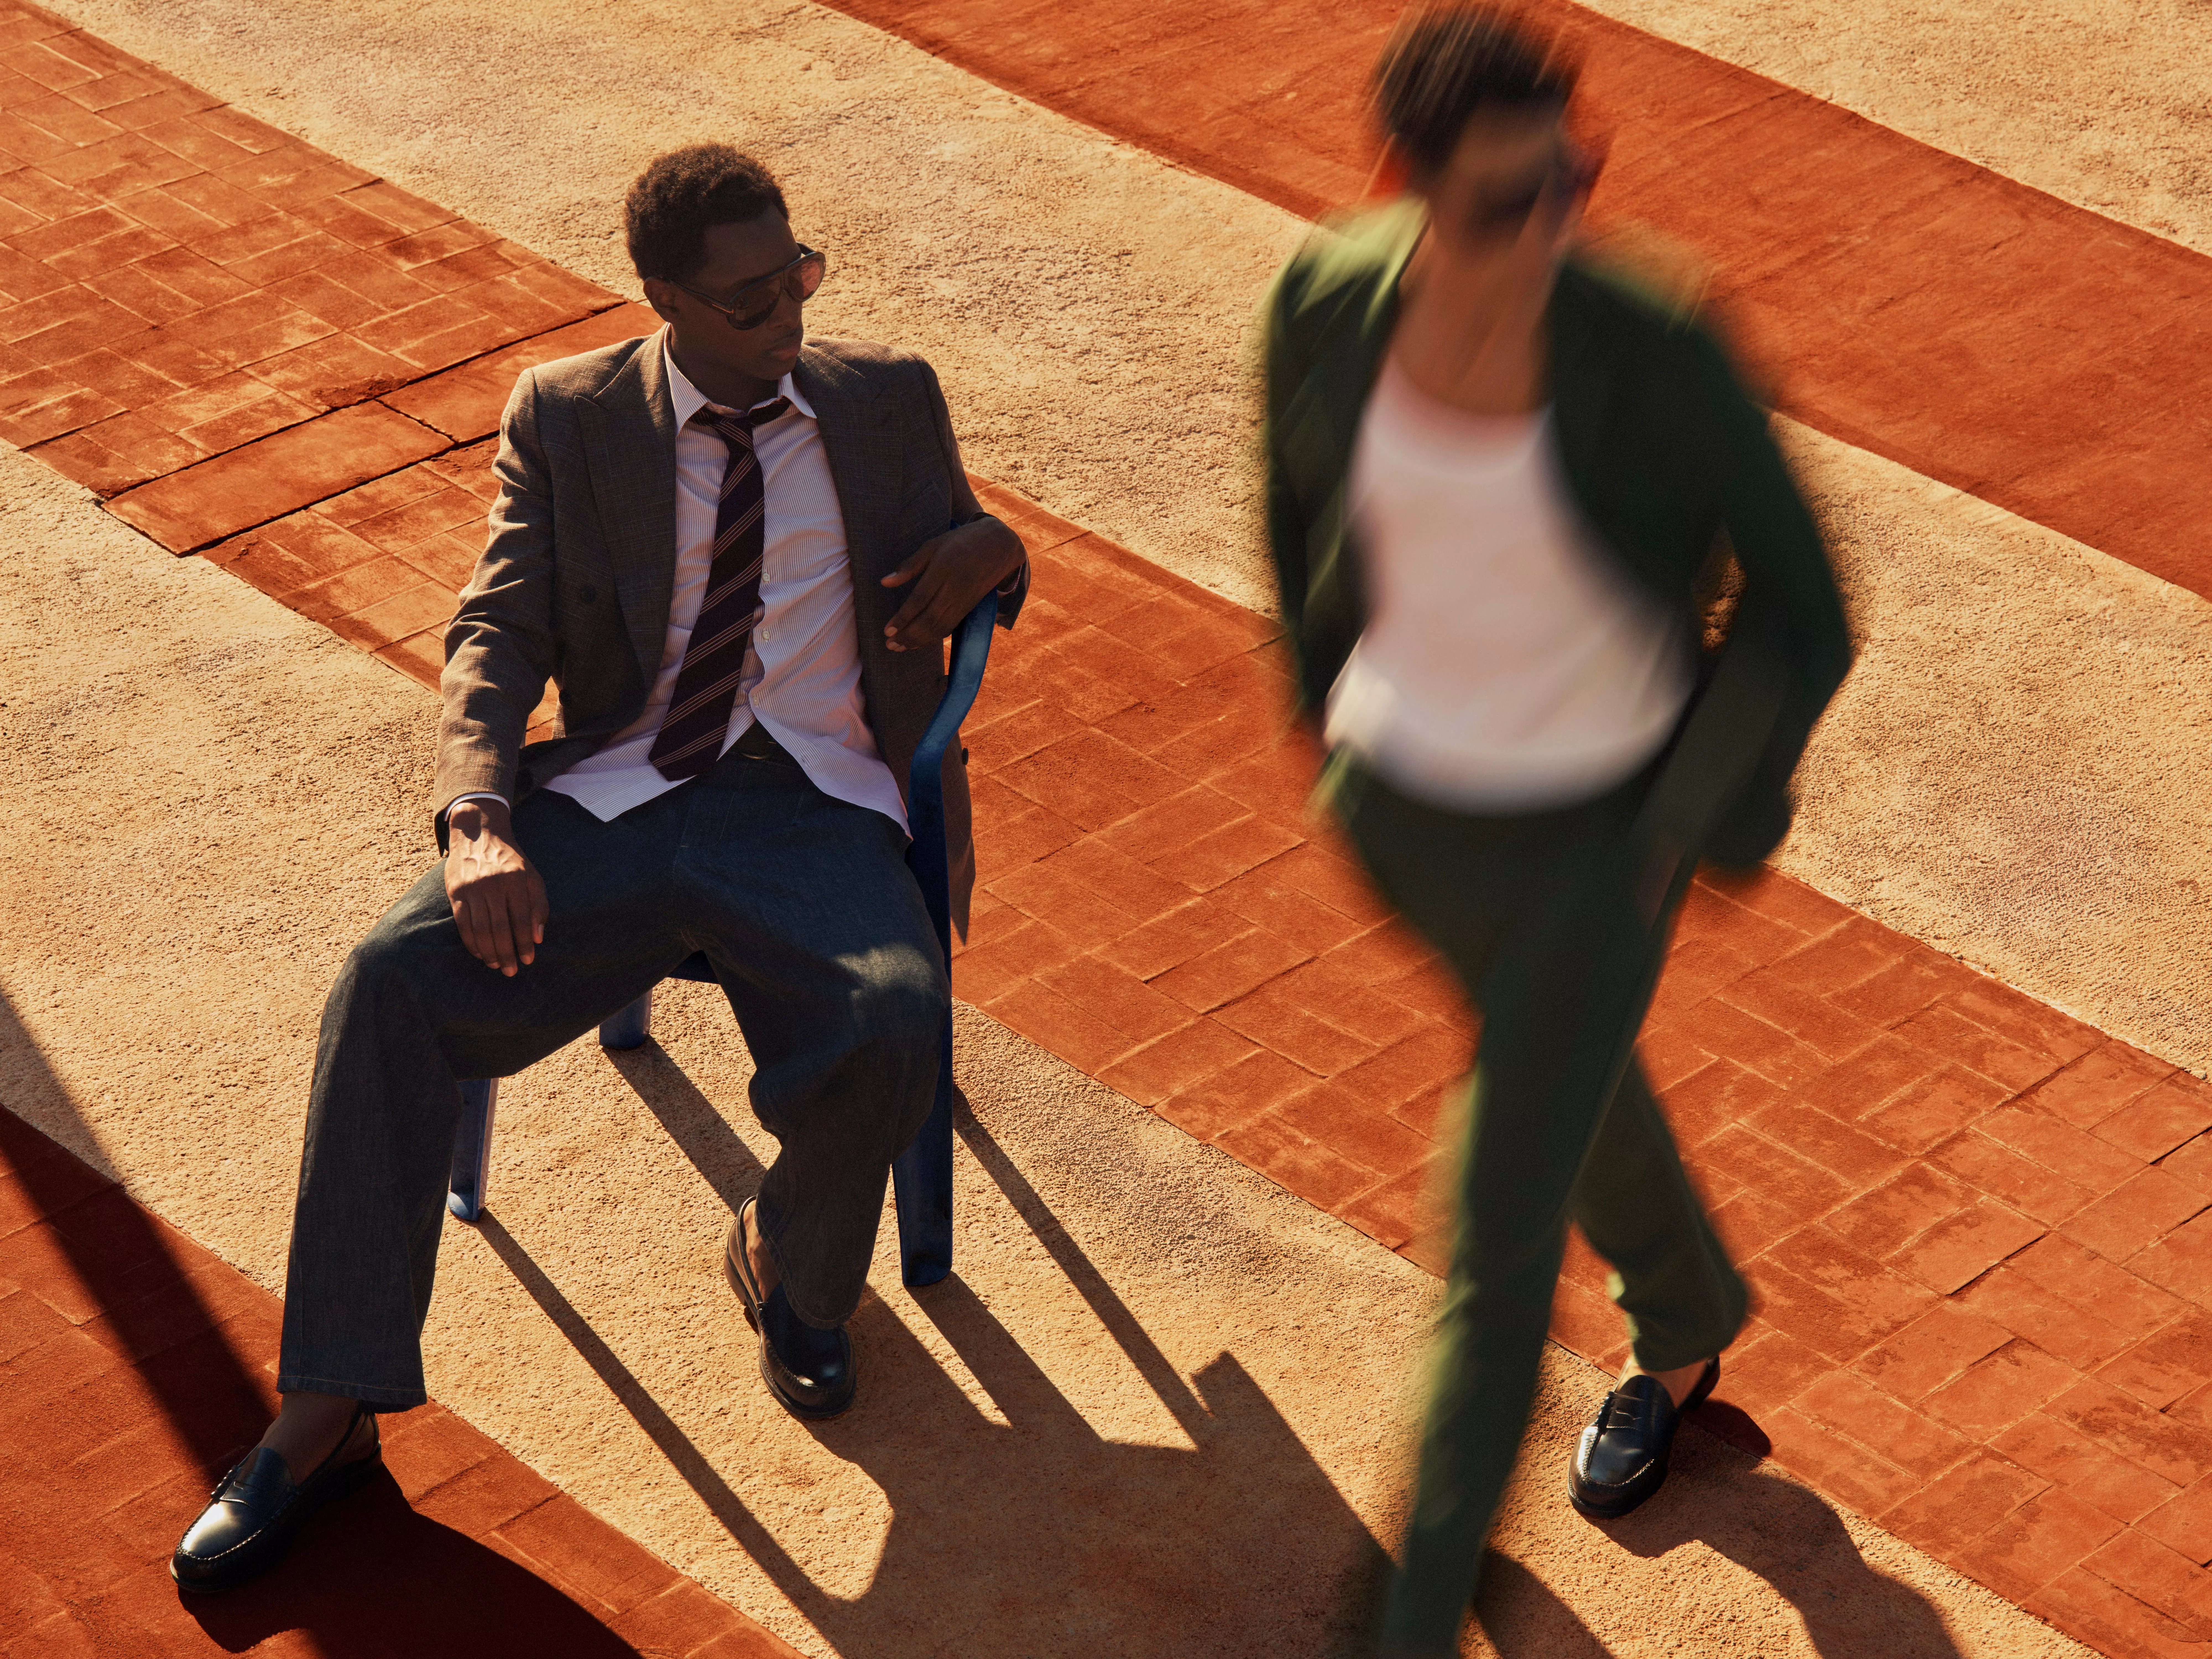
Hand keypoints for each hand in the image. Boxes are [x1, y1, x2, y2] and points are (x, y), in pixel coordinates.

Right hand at [444, 799, 547, 975]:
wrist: (479, 833)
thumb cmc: (511, 860)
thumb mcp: (532, 876)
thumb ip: (538, 905)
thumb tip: (537, 938)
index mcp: (516, 880)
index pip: (522, 918)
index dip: (525, 942)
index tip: (529, 960)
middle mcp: (493, 883)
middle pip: (500, 927)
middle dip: (506, 953)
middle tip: (511, 971)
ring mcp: (472, 888)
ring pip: (480, 928)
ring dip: (488, 951)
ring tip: (496, 965)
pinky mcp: (455, 891)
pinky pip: (462, 923)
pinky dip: (470, 942)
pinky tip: (479, 953)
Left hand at [879, 516, 1023, 651]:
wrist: (999, 545)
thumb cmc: (961, 542)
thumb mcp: (933, 545)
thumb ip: (910, 565)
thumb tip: (884, 582)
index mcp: (943, 569)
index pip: (920, 599)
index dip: (903, 617)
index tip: (887, 630)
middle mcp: (954, 588)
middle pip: (929, 618)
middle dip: (908, 635)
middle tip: (889, 644)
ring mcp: (964, 600)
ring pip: (941, 626)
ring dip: (919, 641)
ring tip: (900, 647)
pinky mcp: (969, 607)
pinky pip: (950, 626)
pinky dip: (934, 637)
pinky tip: (919, 642)